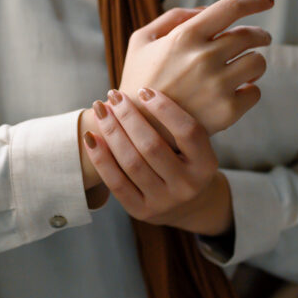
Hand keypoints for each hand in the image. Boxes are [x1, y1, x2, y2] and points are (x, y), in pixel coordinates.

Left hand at [83, 87, 233, 235]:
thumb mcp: (195, 145)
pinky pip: (116, 182)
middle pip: (152, 146)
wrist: (186, 204)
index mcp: (206, 165)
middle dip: (129, 116)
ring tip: (101, 110)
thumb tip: (145, 86)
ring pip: (131, 162)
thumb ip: (178, 122)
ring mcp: (164, 201)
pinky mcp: (141, 211)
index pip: (188, 132)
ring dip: (112, 131)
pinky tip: (91, 137)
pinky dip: (101, 158)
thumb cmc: (185, 161)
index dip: (165, 108)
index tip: (144, 89)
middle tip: (114, 95)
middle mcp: (187, 186)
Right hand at [118, 0, 273, 136]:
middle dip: (259, 35)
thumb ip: (173, 18)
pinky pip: (255, 92)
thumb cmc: (139, 80)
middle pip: (250, 35)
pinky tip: (237, 91)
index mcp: (185, 36)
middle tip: (260, 39)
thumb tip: (207, 10)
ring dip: (255, 62)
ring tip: (245, 67)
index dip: (254, 0)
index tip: (266, 0)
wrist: (136, 129)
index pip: (231, 8)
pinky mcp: (226, 112)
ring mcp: (217, 86)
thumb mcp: (142, 40)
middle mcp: (203, 58)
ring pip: (258, 62)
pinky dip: (250, 89)